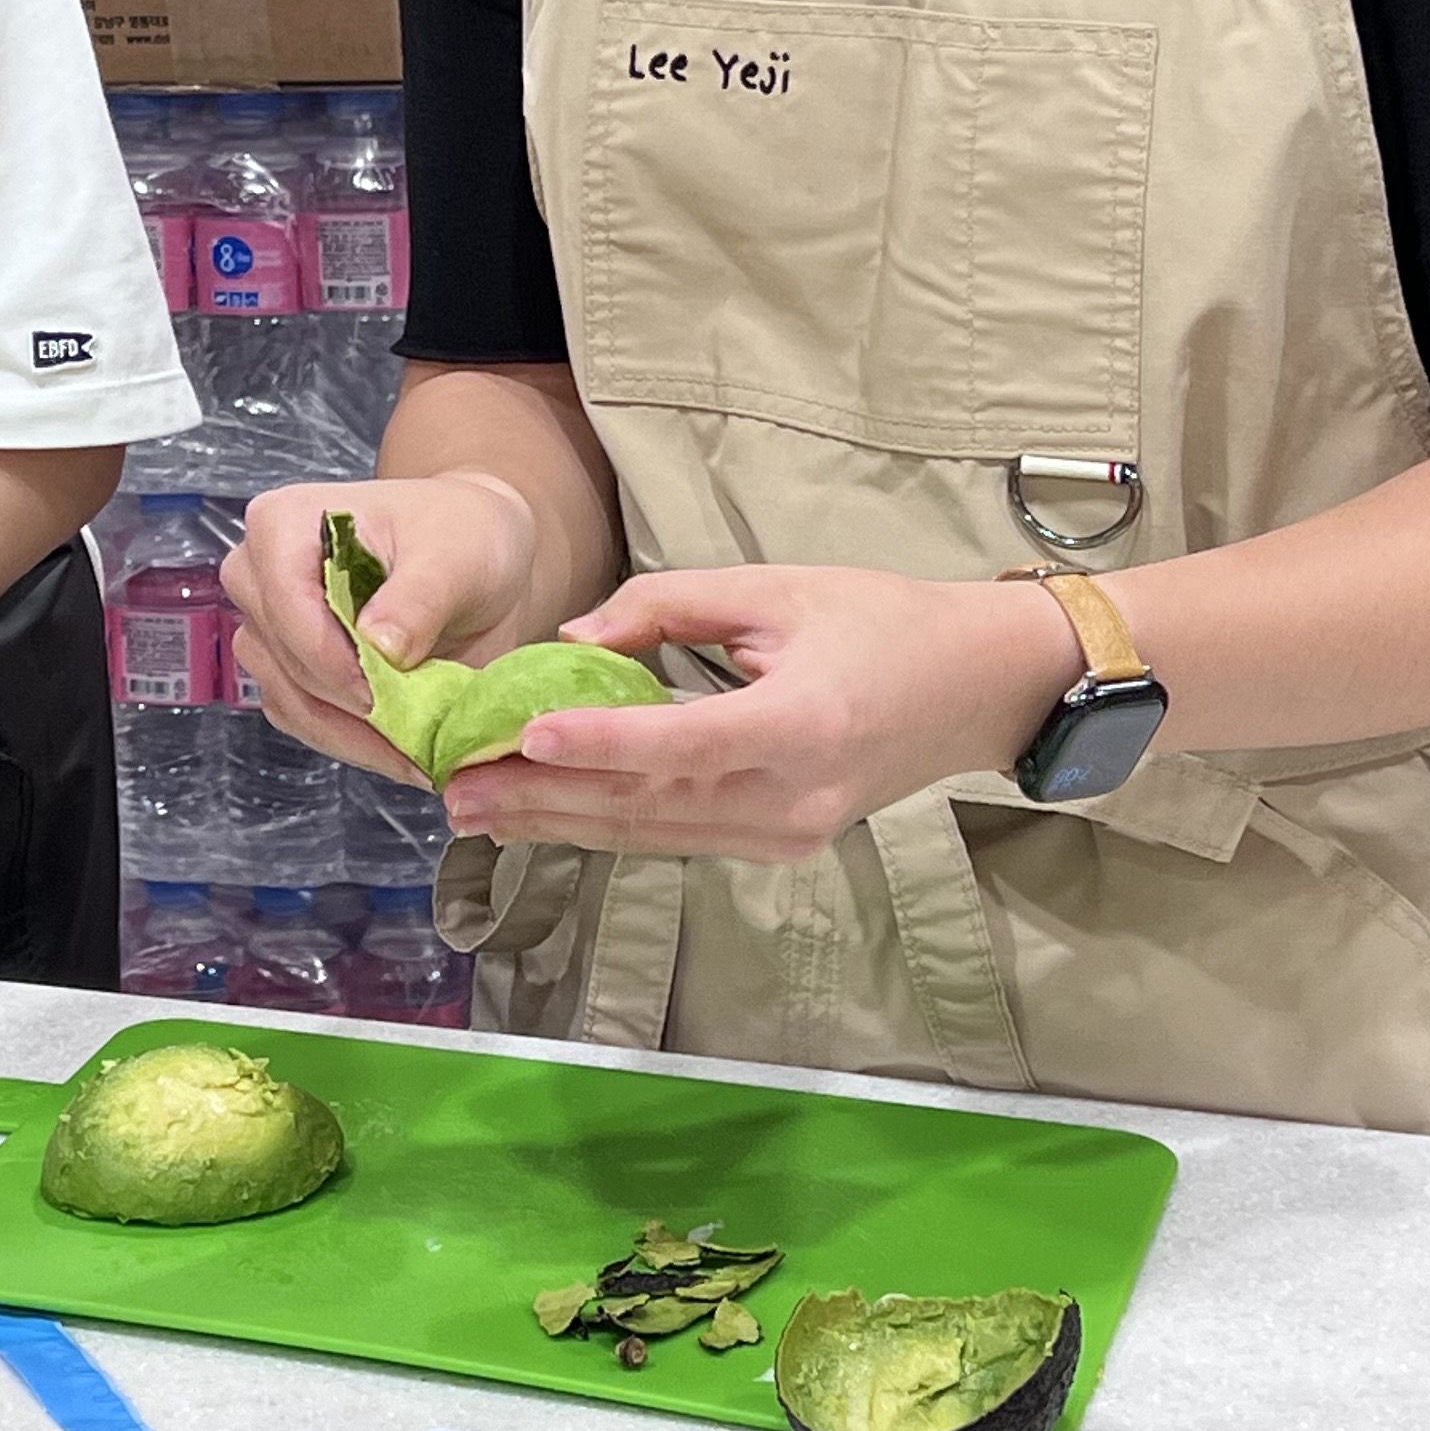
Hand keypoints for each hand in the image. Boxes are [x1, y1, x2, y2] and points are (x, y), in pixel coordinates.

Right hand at [223, 473, 541, 753]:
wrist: (473, 558)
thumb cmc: (459, 535)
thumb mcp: (455, 556)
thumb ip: (418, 599)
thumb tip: (380, 646)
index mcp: (284, 524)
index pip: (286, 601)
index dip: (331, 656)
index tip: (382, 695)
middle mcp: (258, 574)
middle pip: (284, 657)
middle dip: (349, 705)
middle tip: (415, 739)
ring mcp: (268, 627)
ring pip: (289, 699)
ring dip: (352, 736)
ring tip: (415, 754)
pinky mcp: (286, 671)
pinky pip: (304, 720)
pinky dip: (351, 743)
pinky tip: (400, 751)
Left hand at [437, 565, 1084, 863]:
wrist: (974, 688)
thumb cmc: (880, 621)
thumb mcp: (775, 587)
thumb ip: (668, 607)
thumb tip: (573, 642)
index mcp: (803, 723)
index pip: (684, 743)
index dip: (601, 746)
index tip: (523, 737)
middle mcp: (792, 796)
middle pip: (649, 803)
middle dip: (544, 798)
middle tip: (455, 786)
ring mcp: (786, 833)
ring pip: (652, 832)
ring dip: (560, 822)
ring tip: (476, 809)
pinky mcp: (778, 843)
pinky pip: (677, 835)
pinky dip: (607, 823)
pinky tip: (545, 814)